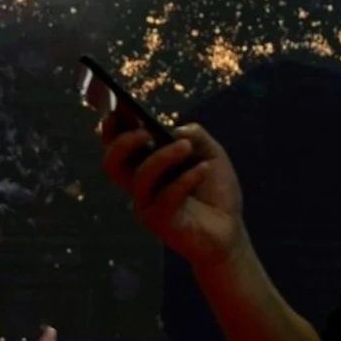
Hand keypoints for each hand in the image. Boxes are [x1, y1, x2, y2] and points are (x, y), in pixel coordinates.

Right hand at [102, 122, 246, 269]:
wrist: (230, 229)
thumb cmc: (215, 191)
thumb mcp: (212, 154)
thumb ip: (196, 137)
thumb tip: (177, 130)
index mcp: (146, 167)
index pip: (117, 149)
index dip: (110, 130)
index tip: (116, 110)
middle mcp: (141, 186)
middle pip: (111, 165)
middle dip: (123, 143)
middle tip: (146, 131)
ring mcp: (148, 206)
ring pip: (140, 178)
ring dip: (163, 157)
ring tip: (186, 146)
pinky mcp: (161, 222)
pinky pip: (166, 197)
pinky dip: (186, 179)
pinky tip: (204, 170)